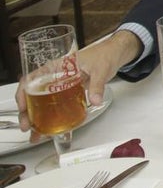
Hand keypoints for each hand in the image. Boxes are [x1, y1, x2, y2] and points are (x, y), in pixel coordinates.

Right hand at [15, 30, 139, 134]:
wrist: (115, 54)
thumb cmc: (105, 55)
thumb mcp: (101, 69)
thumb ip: (97, 85)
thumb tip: (95, 100)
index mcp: (57, 66)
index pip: (31, 78)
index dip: (23, 93)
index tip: (23, 107)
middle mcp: (55, 75)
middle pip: (33, 93)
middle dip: (27, 111)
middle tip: (28, 126)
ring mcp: (60, 84)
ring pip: (42, 101)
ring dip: (37, 117)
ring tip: (36, 132)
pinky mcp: (68, 90)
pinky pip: (55, 103)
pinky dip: (50, 115)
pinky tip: (49, 126)